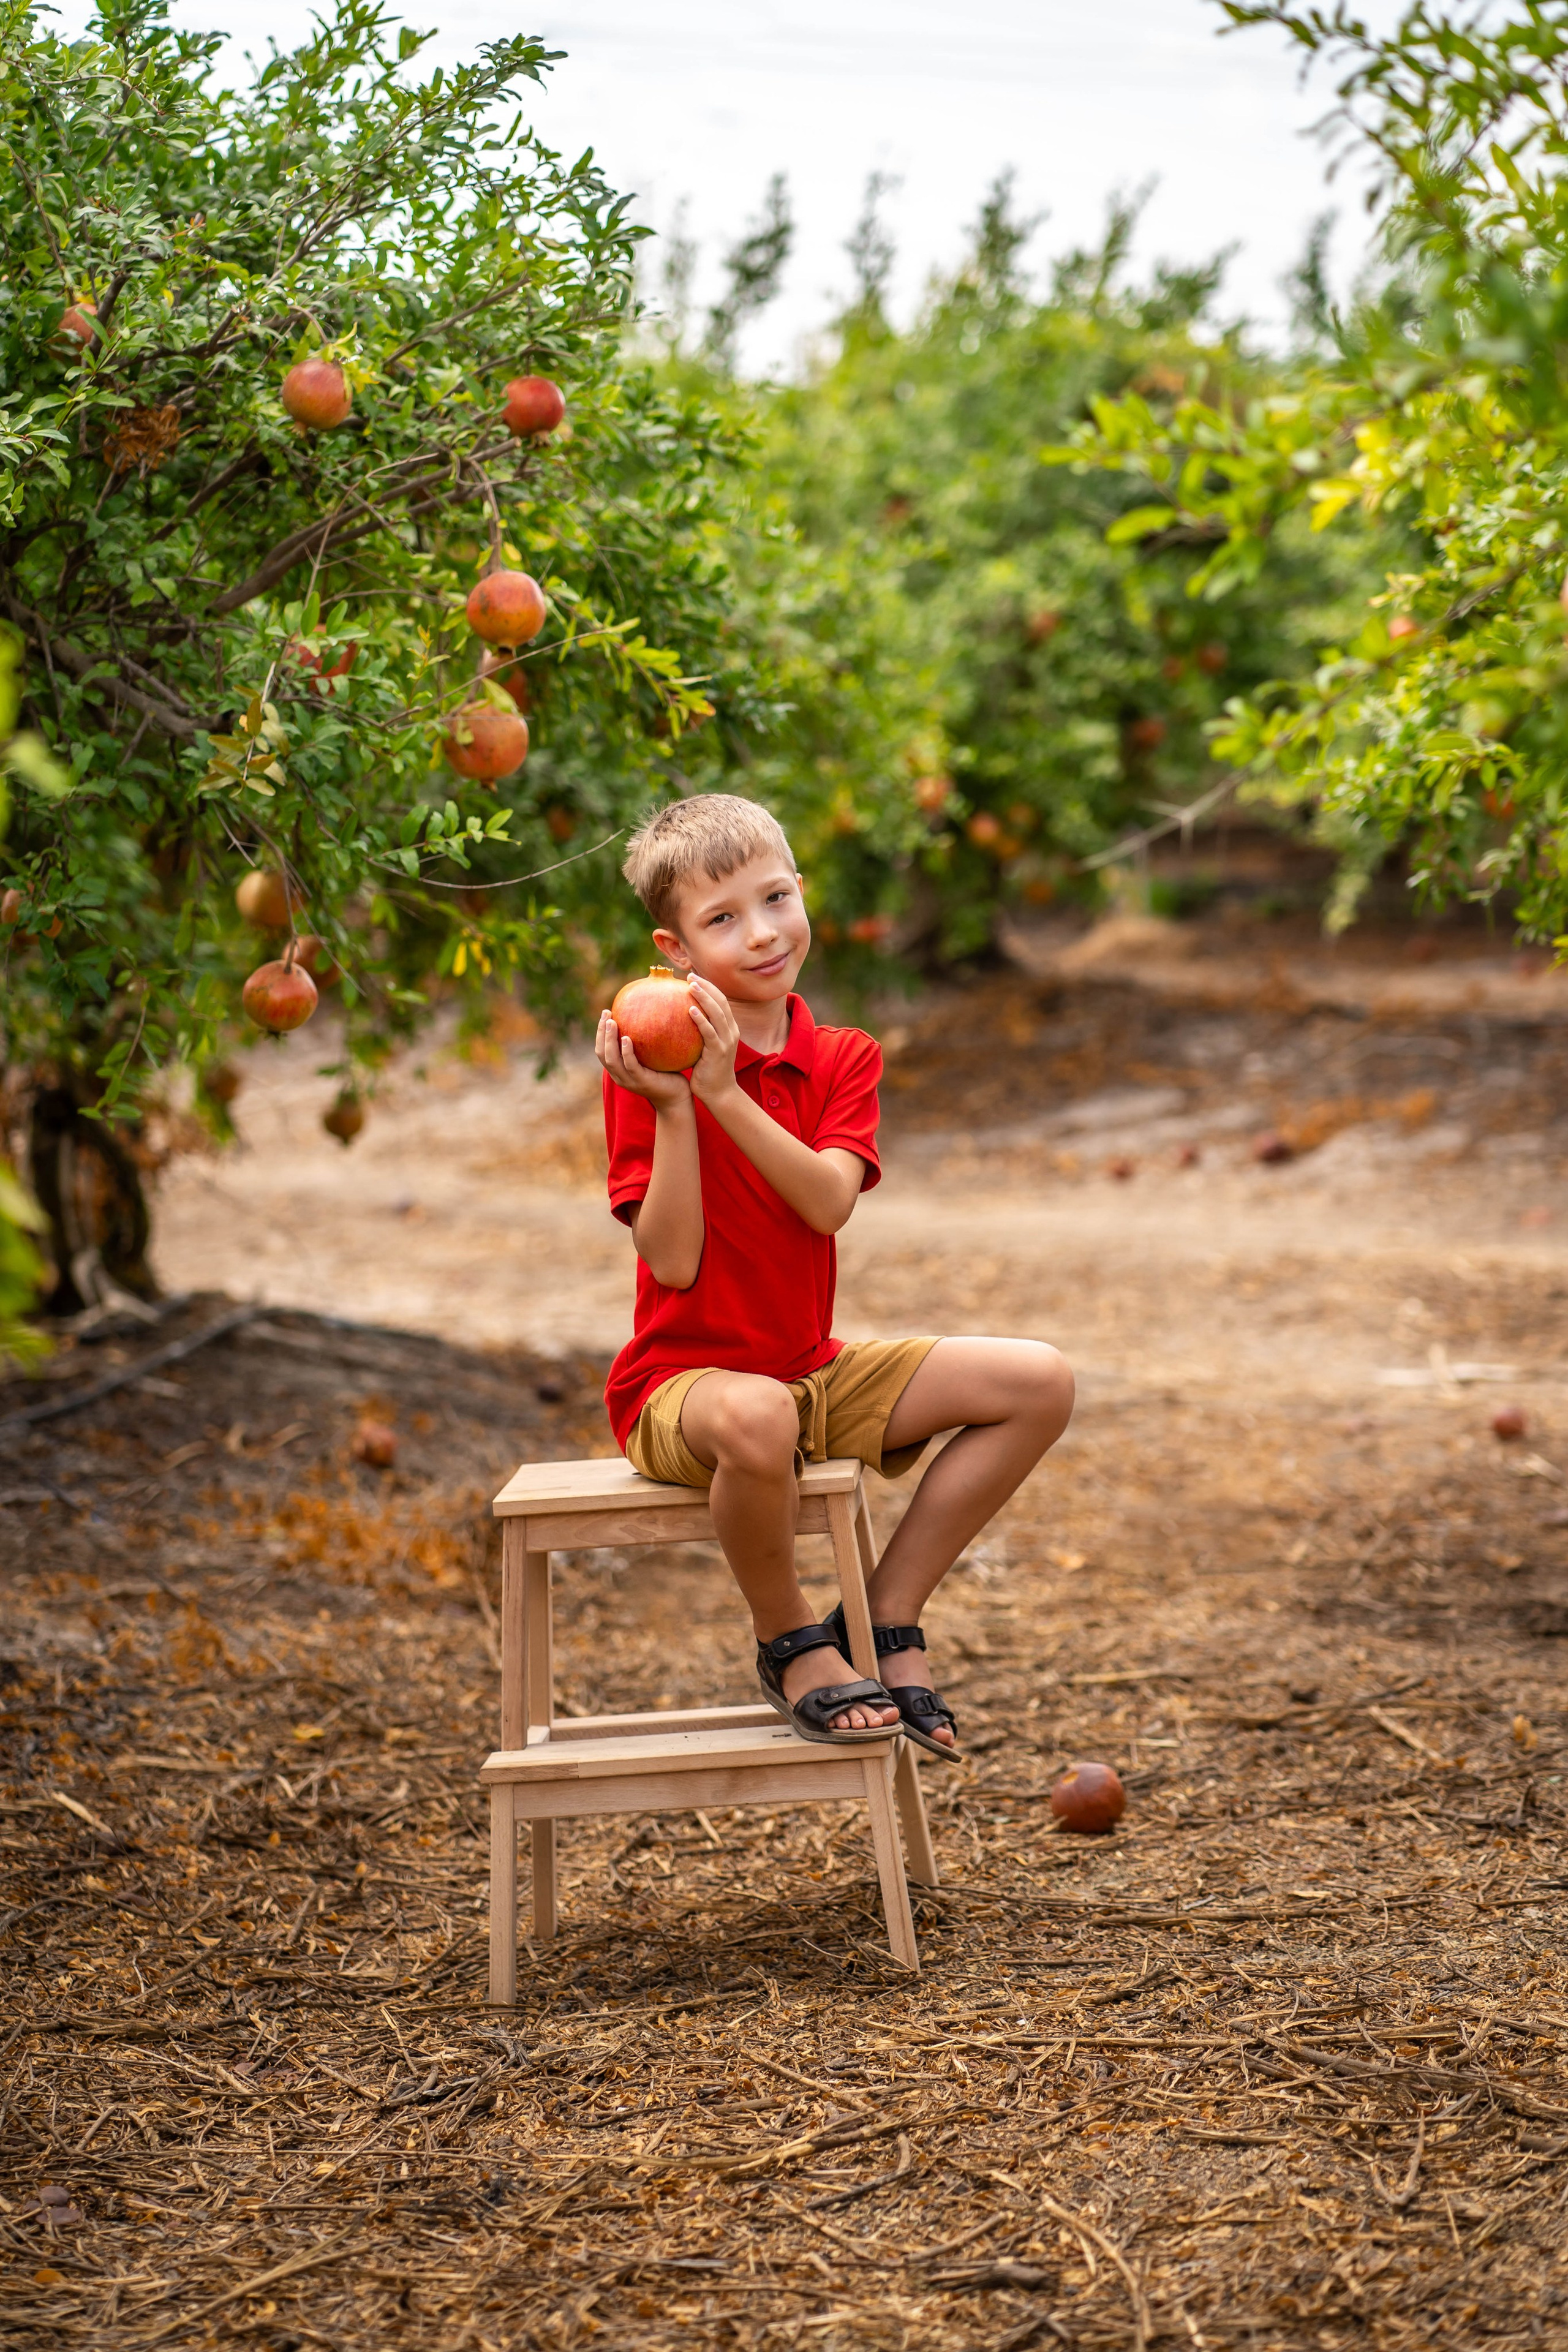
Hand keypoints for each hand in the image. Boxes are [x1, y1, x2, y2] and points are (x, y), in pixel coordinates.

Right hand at [595, 1011, 692, 1110]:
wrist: (677, 1098)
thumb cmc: (666, 1075)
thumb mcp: (652, 1058)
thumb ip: (646, 1043)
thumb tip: (648, 1016)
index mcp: (619, 1071)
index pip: (602, 1051)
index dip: (600, 1033)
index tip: (605, 1014)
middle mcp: (620, 1076)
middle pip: (602, 1054)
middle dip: (601, 1032)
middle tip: (606, 1013)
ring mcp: (629, 1080)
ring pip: (611, 1059)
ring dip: (609, 1039)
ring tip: (612, 1022)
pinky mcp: (641, 1081)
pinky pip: (630, 1065)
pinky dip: (626, 1051)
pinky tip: (626, 1038)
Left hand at [686, 974, 740, 1102]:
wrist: (719, 1093)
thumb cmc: (707, 1071)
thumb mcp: (704, 1048)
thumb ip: (697, 1033)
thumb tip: (678, 1019)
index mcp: (729, 1028)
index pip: (721, 1001)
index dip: (709, 987)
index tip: (693, 977)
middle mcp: (731, 1031)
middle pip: (721, 1001)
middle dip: (706, 986)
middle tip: (690, 976)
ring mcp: (726, 1041)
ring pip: (717, 1013)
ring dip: (704, 997)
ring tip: (691, 985)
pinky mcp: (719, 1051)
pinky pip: (709, 1032)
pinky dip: (701, 1019)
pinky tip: (690, 1010)